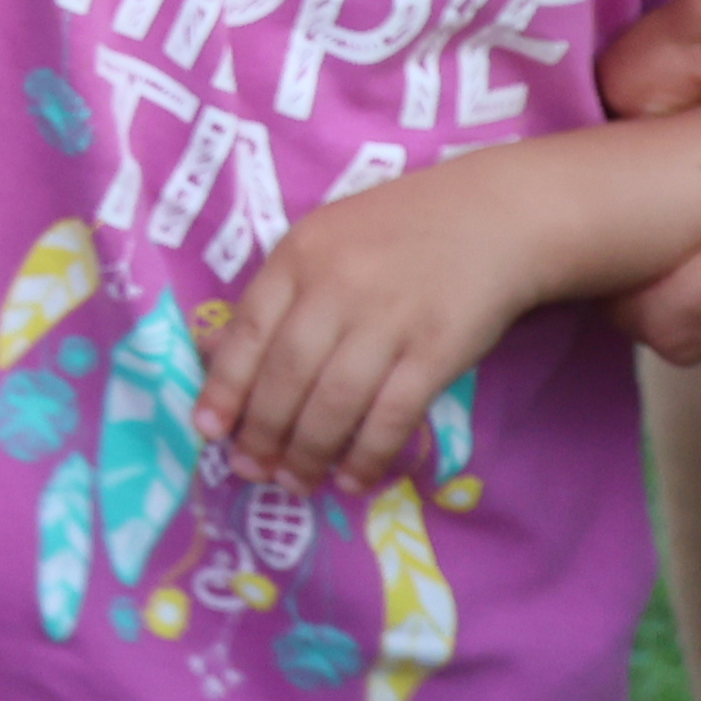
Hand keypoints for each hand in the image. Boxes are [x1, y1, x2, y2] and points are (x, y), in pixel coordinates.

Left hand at [200, 180, 527, 489]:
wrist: (493, 217)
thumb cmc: (397, 231)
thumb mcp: (325, 240)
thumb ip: (284, 293)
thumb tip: (226, 363)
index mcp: (299, 254)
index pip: (249, 330)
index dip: (224, 386)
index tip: (207, 429)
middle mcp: (338, 286)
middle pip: (287, 374)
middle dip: (262, 433)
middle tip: (250, 470)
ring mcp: (390, 318)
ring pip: (334, 402)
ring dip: (308, 453)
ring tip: (294, 483)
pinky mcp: (437, 349)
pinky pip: (392, 414)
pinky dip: (368, 454)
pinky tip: (353, 480)